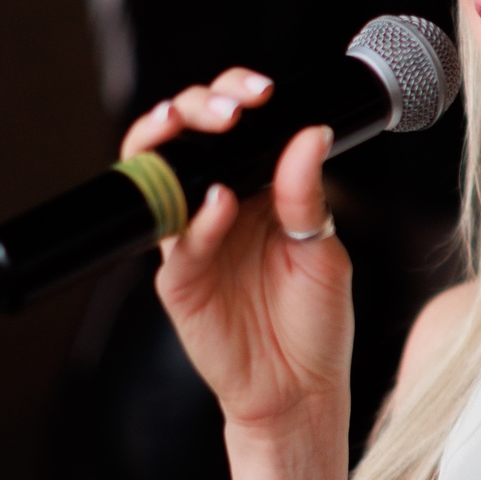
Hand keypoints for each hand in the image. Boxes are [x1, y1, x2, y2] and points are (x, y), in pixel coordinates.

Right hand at [123, 68, 353, 435]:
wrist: (301, 387)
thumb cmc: (315, 320)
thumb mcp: (322, 249)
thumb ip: (306, 193)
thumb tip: (310, 132)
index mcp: (255, 189)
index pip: (232, 126)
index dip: (236, 96)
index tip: (263, 91)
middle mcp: (216, 206)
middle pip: (184, 137)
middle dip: (197, 107)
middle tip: (229, 108)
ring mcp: (191, 241)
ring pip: (158, 176)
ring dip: (169, 142)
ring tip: (191, 124)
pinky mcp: (178, 279)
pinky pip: (179, 241)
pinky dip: (197, 218)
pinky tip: (219, 203)